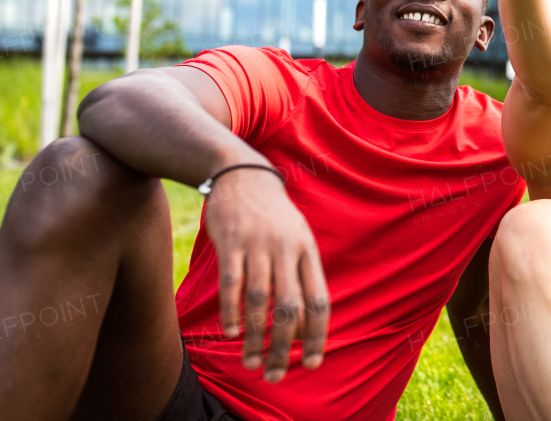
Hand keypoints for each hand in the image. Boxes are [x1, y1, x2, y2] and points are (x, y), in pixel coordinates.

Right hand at [204, 168, 330, 382]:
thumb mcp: (297, 238)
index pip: (320, 301)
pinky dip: (231, 312)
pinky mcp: (231, 242)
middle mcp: (287, 249)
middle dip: (285, 347)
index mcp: (308, 251)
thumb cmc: (273, 216)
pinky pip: (231, 283)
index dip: (318, 335)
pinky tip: (230, 334)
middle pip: (290, 308)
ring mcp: (259, 245)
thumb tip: (305, 323)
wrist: (244, 174)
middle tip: (277, 375)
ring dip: (255, 336)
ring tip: (251, 362)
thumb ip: (302, 275)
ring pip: (259, 301)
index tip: (313, 363)